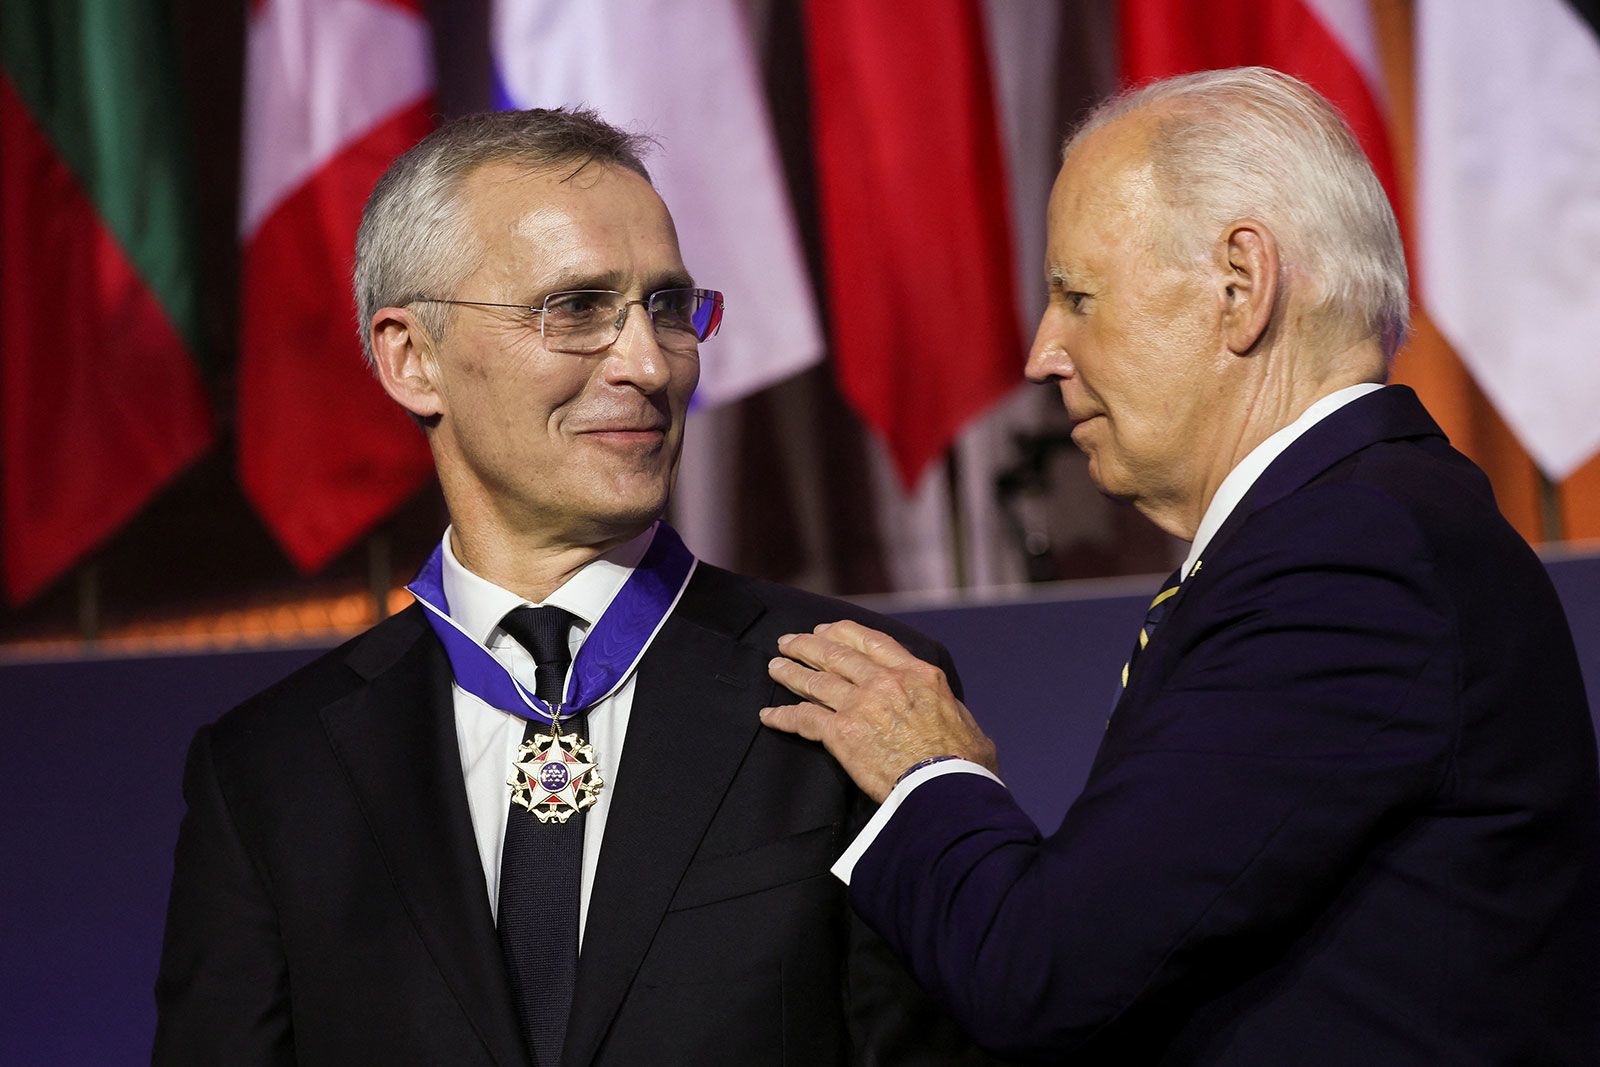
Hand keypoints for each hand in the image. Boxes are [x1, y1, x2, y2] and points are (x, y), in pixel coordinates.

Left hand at [760, 620, 997, 802]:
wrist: (945, 788)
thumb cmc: (964, 764)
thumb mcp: (965, 721)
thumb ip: (947, 709)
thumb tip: (948, 713)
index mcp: (918, 675)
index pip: (874, 642)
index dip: (845, 633)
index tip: (827, 630)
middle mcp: (886, 682)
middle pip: (838, 656)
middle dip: (810, 646)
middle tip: (791, 642)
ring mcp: (861, 705)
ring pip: (817, 681)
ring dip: (792, 672)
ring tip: (776, 666)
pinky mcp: (842, 733)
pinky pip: (804, 719)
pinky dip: (784, 716)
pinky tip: (768, 716)